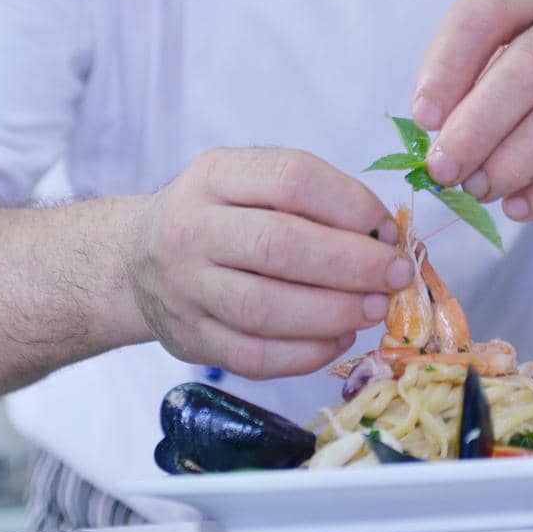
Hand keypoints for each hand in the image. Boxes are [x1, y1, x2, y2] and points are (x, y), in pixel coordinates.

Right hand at [129, 147, 410, 378]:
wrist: (136, 259)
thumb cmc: (217, 215)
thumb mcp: (249, 181)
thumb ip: (310, 198)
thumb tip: (384, 236)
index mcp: (215, 176)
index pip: (291, 180)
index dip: (350, 204)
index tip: (388, 227)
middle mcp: (191, 228)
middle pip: (280, 246)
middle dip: (352, 264)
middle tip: (396, 275)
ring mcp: (185, 288)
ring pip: (265, 308)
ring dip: (334, 312)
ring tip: (375, 309)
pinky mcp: (189, 339)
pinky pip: (254, 356)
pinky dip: (306, 353)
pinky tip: (339, 339)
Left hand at [411, 0, 532, 220]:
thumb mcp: (521, 40)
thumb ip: (476, 74)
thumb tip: (433, 132)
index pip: (488, 9)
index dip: (448, 63)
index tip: (423, 116)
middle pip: (528, 68)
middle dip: (477, 126)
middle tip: (444, 168)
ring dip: (512, 162)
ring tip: (478, 189)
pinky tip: (519, 206)